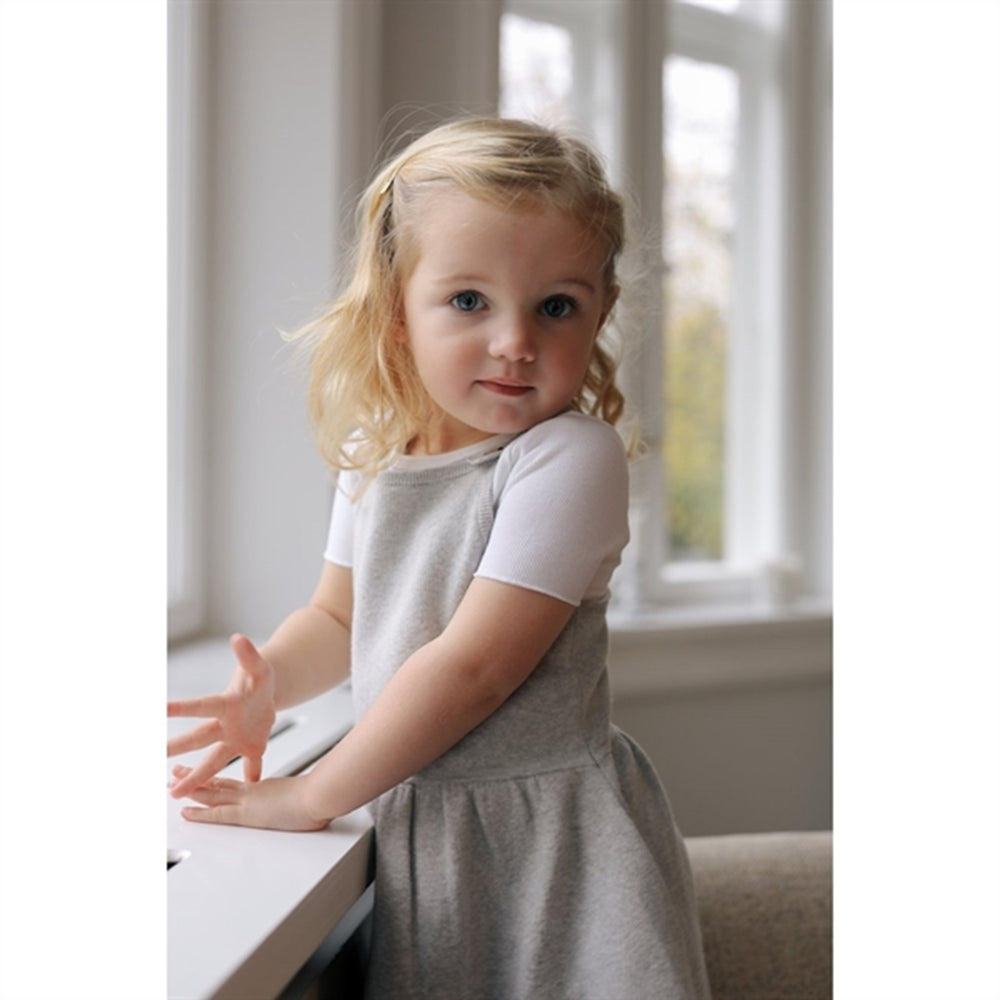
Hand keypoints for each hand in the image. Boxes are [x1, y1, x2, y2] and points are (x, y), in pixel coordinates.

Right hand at [167, 634, 276, 797]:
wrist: (269, 693)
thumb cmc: (259, 680)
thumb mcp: (259, 667)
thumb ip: (249, 655)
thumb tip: (238, 639)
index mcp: (225, 704)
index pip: (200, 706)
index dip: (180, 709)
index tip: (158, 709)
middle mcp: (225, 725)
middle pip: (198, 739)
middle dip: (176, 749)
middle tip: (155, 755)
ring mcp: (236, 740)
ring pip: (214, 761)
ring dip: (197, 777)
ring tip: (175, 792)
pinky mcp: (252, 748)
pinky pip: (250, 767)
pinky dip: (249, 778)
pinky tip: (239, 797)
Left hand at [171, 766, 328, 831]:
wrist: (319, 794)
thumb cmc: (318, 794)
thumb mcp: (304, 793)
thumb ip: (299, 795)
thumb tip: (307, 796)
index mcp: (262, 787)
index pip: (232, 783)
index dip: (214, 779)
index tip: (202, 775)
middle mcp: (251, 791)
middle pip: (217, 783)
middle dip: (195, 778)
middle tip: (176, 771)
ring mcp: (247, 801)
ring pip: (212, 794)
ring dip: (191, 790)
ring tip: (172, 786)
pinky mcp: (247, 813)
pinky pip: (217, 813)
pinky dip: (200, 814)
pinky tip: (186, 813)